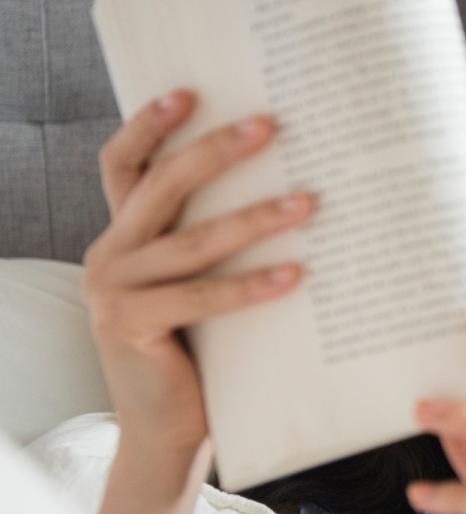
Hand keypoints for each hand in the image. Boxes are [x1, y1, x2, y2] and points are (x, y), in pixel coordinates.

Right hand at [84, 90, 312, 513]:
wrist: (166, 422)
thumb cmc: (196, 341)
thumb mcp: (195, 277)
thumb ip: (209, 233)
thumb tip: (289, 174)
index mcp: (122, 233)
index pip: (123, 165)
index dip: (148, 124)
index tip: (190, 91)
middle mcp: (109, 254)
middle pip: (161, 187)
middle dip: (216, 151)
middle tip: (270, 125)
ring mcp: (112, 292)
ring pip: (191, 242)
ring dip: (255, 217)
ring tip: (309, 201)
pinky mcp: (130, 328)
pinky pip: (200, 297)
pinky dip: (251, 285)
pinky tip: (297, 272)